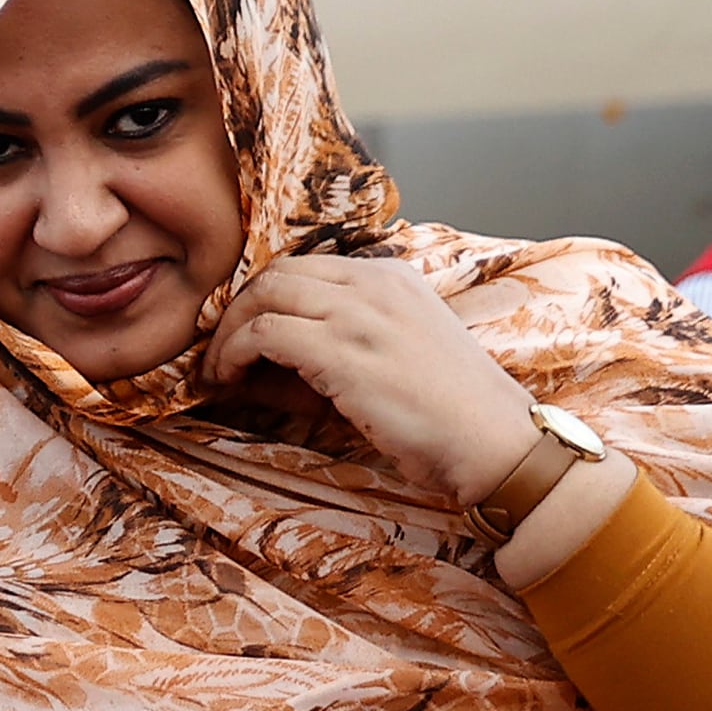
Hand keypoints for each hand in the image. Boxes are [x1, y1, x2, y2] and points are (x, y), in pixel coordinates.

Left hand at [202, 253, 541, 504]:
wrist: (495, 442)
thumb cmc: (454, 414)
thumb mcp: (403, 355)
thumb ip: (348, 343)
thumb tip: (277, 361)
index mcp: (392, 277)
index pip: (306, 268)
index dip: (263, 300)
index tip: (241, 337)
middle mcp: (374, 282)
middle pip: (276, 273)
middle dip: (235, 311)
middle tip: (217, 352)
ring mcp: (359, 313)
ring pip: (263, 295)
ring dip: (227, 334)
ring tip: (215, 372)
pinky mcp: (343, 351)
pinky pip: (264, 332)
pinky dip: (233, 353)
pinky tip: (228, 380)